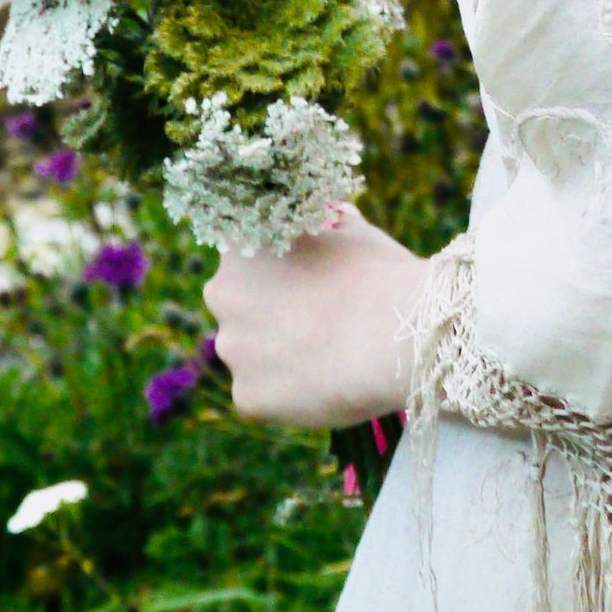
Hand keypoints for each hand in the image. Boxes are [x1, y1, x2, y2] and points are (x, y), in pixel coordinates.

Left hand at [202, 205, 424, 429]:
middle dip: (268, 314)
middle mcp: (222, 294)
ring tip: (326, 357)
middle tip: (315, 321)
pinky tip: (323, 385)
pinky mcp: (246, 396)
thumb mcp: (354, 233)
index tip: (305, 281)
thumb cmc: (377, 275)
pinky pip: (263, 395)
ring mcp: (231, 349)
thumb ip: (332, 223)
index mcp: (241, 246)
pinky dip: (287, 394)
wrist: (390, 334)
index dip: (276, 271)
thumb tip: (337, 214)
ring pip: (248, 354)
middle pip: (238, 307)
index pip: (244, 257)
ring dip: (275, 355)